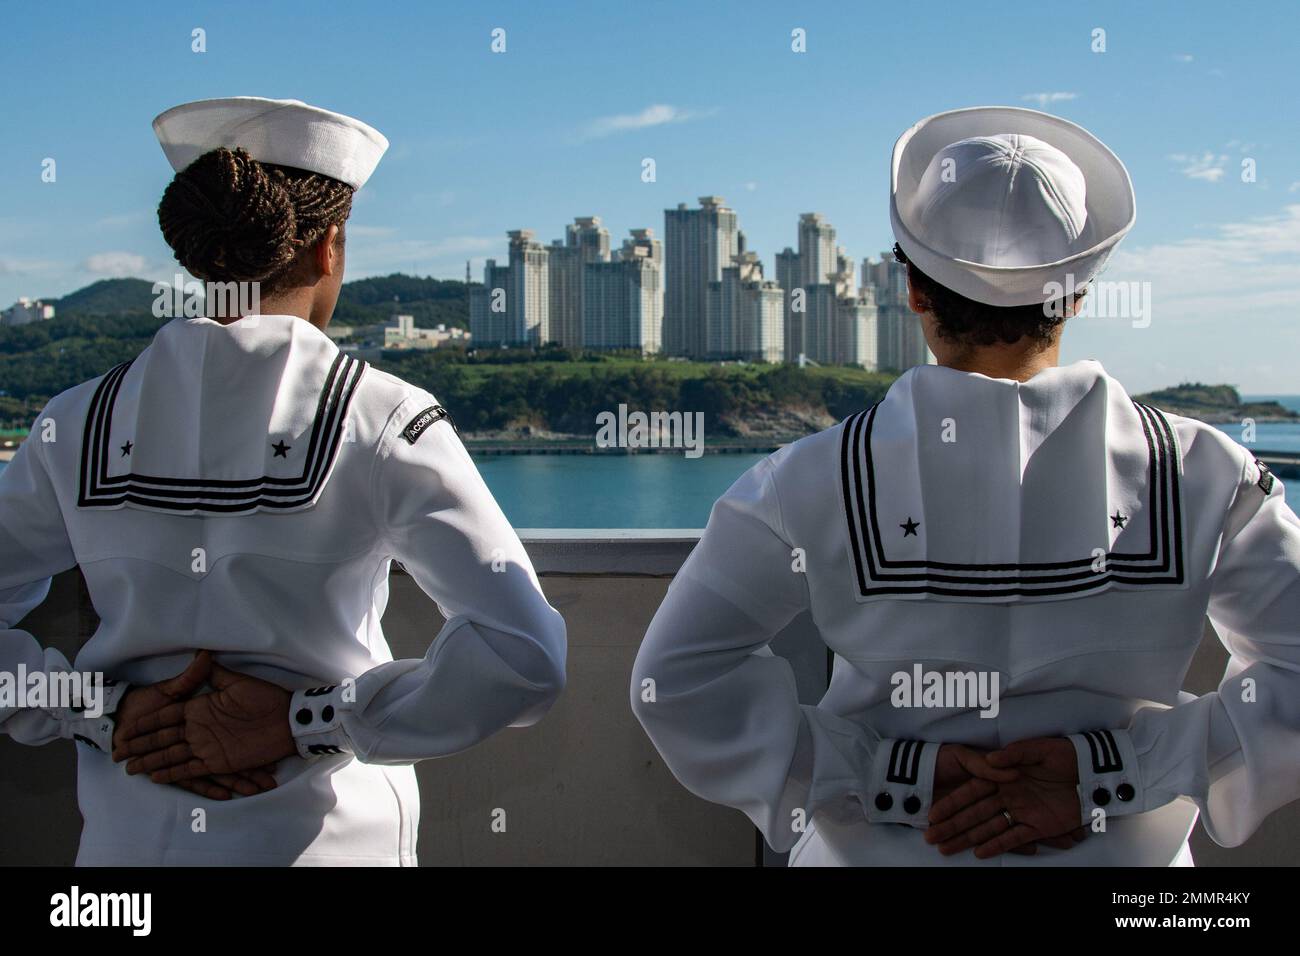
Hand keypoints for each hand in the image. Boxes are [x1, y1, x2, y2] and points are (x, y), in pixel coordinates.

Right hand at [115, 658, 295, 784]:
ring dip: (152, 762)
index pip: (165, 717)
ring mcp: (207, 747)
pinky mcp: (218, 761)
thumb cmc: (263, 698)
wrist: (286, 720)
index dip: (145, 723)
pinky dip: (174, 773)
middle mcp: (198, 729)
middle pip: (163, 739)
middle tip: (118, 753)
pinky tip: (157, 776)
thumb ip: (214, 674)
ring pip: (172, 756)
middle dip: (141, 746)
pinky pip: (192, 770)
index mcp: (199, 708)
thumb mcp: (236, 684)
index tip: (124, 728)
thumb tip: (202, 654)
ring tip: (131, 769)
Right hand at [926, 736, 1082, 858]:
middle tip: (931, 837)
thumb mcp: (1040, 748)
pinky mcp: (1037, 826)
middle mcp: (1008, 796)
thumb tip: (993, 761)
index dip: (952, 803)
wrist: (1092, 770)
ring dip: (968, 838)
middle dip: (952, 826)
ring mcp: (1021, 812)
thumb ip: (1016, 753)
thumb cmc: (1064, 755)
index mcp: (1004, 776)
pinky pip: (1013, 838)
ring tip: (947, 849)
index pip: (970, 792)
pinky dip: (997, 845)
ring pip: (988, 828)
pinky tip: (978, 852)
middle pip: (974, 813)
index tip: (934, 813)